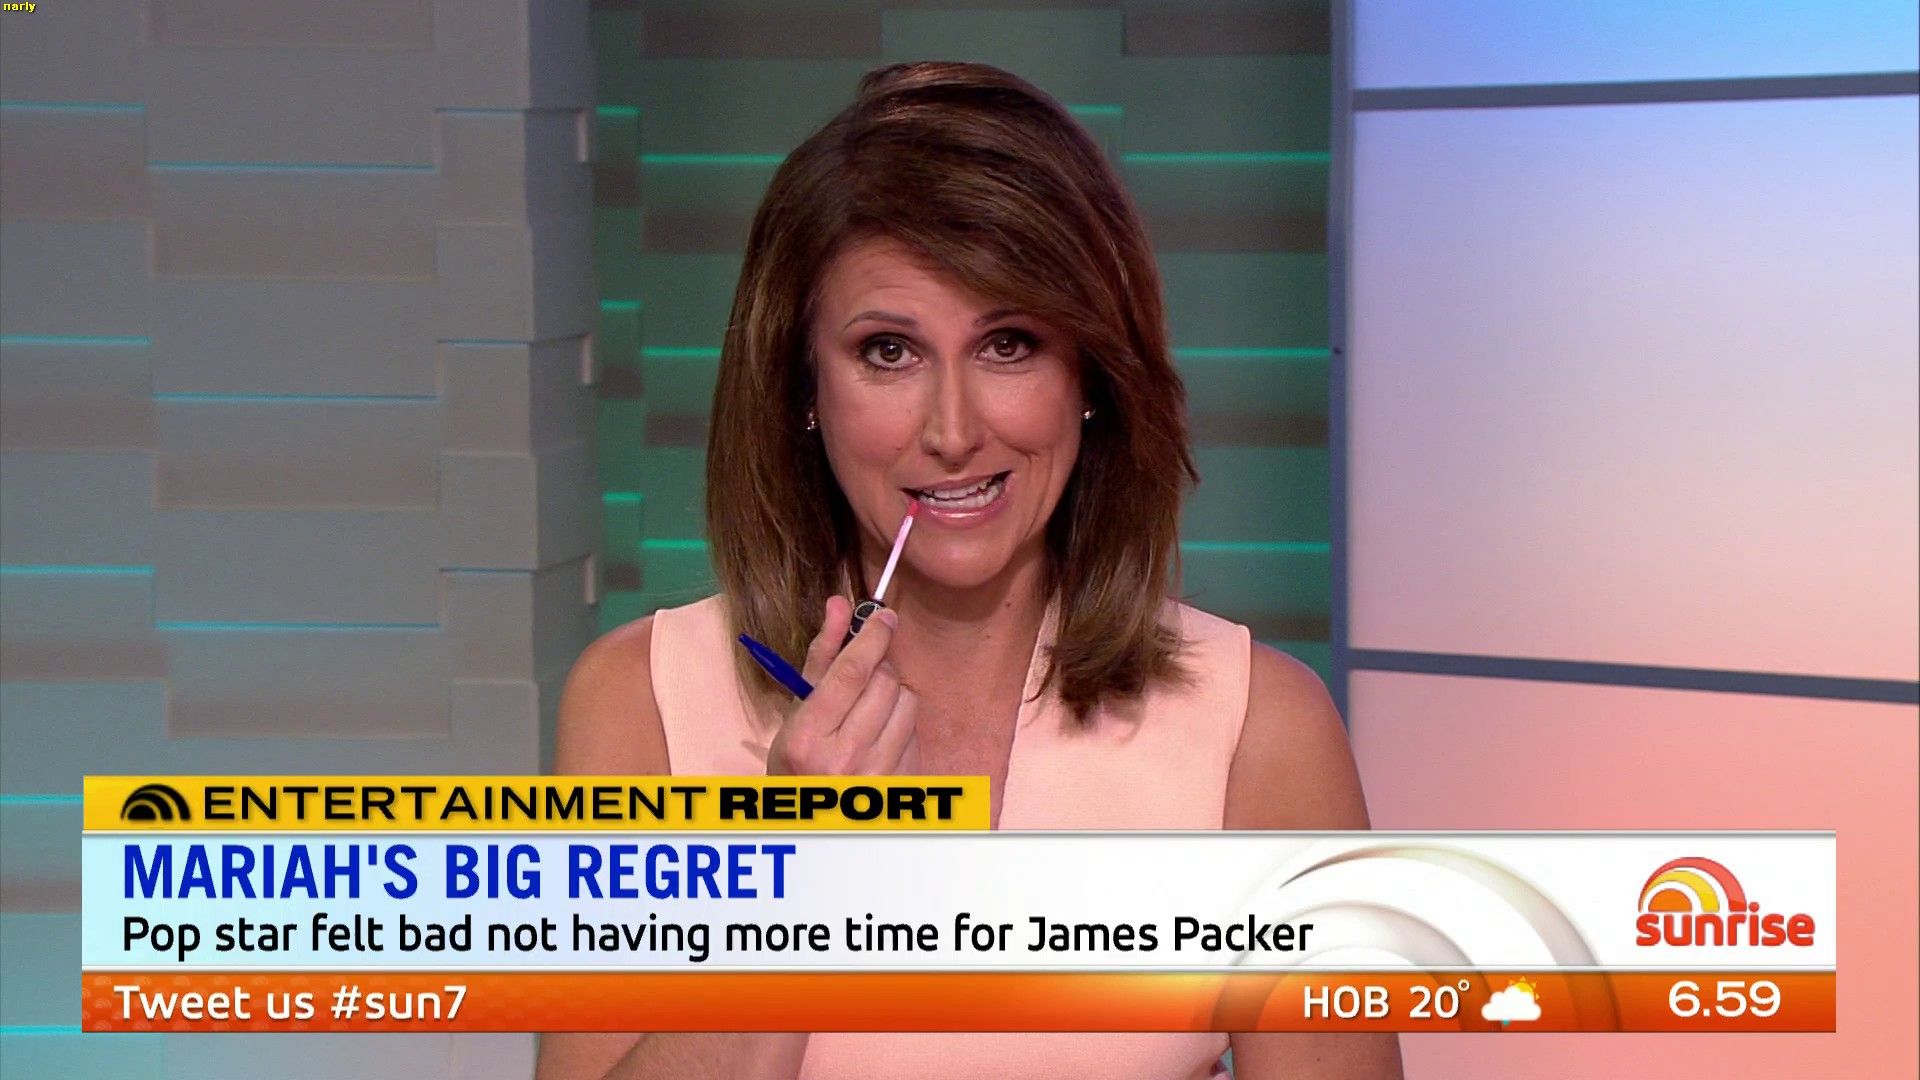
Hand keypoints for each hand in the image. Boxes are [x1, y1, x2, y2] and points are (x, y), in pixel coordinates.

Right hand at [766, 596, 920, 774]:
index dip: (871, 637)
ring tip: (870, 712)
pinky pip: (917, 732)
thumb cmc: (799, 763)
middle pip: (885, 683)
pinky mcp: (904, 784)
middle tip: (865, 676)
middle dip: (879, 668)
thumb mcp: (798, 713)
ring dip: (894, 696)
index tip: (884, 617)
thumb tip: (839, 604)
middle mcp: (845, 759)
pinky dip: (903, 725)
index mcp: (808, 738)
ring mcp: (878, 776)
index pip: (851, 673)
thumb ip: (822, 656)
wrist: (816, 822)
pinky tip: (881, 738)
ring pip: (908, 703)